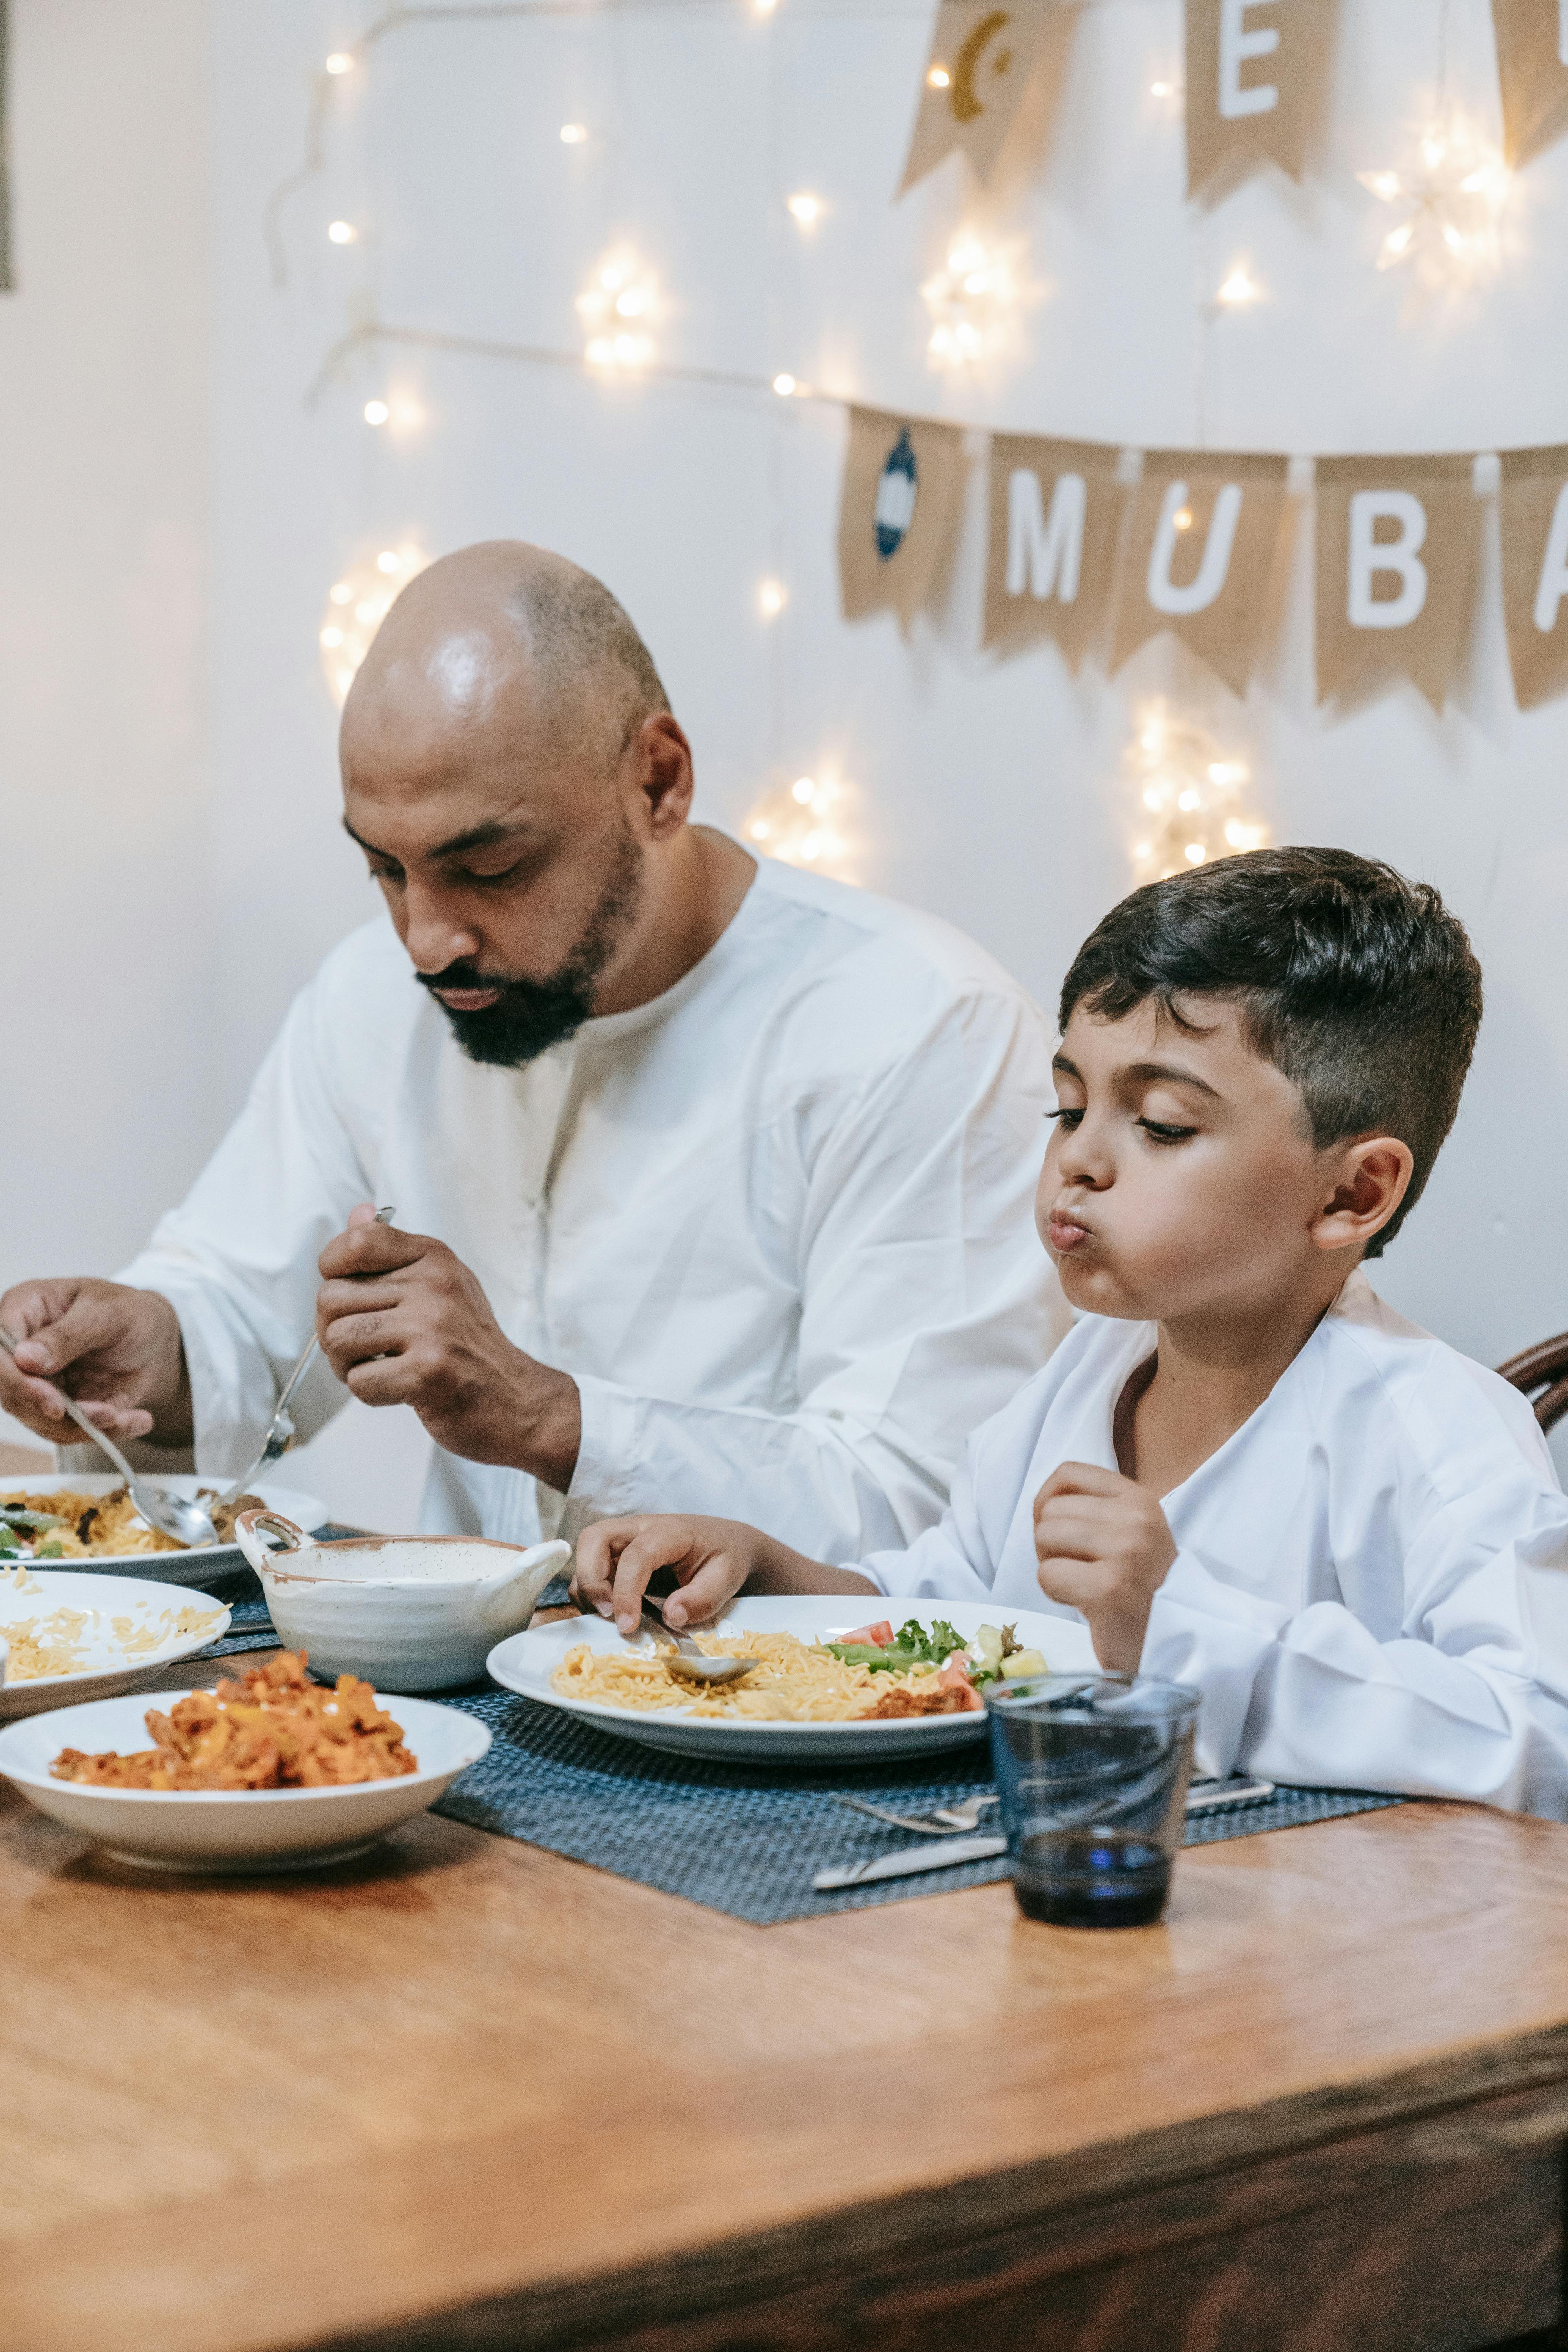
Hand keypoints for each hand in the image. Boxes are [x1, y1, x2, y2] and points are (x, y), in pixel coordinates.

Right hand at [0, 1279, 189, 1445]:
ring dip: (84, 1427)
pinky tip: (134, 1419)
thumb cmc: (128, 1312)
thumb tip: (25, 1358)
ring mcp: (33, 1380)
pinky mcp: (52, 1406)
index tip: (56, 1405)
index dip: (19, 1383)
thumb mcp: (107, 1314)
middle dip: (59, 1414)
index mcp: (23, 1309)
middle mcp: (19, 1348)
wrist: (154, 1338)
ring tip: (125, 1414)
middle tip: (108, 1414)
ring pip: (38, 1419)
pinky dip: (101, 1432)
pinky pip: (65, 1431)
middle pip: (12, 1393)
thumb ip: (66, 1336)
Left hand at [314, 1205, 580, 1487]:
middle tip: (363, 1348)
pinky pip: (358, 1380)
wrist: (517, 1400)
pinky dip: (370, 1393)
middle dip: (333, 1330)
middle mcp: (433, 1286)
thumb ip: (394, 1252)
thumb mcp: (441, 1285)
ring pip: (337, 1338)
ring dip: (346, 1365)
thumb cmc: (470, 1346)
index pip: (357, 1241)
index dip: (333, 1271)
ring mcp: (431, 1328)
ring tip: (377, 1368)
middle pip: (331, 1298)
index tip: (351, 1296)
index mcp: (433, 1259)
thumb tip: (358, 1212)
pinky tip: (398, 1389)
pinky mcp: (427, 1372)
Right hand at [573, 1515, 775, 1635]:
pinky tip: (612, 1612)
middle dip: (591, 1578)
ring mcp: (626, 1540)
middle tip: (607, 1614)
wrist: (727, 1544)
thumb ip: (703, 1598)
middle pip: (594, 1538)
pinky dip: (591, 1592)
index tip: (627, 1626)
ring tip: (610, 1617)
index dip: (626, 1591)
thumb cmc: (726, 1558)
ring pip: (586, 1553)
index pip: (637, 1555)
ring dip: (588, 1588)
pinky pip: (591, 1569)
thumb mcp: (727, 1578)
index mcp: (670, 1531)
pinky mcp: (618, 1555)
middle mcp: (640, 1529)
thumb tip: (671, 1616)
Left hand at [1033, 1461, 1176, 1672]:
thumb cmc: (1144, 1588)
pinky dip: (1056, 1592)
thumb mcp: (1133, 1533)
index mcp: (1140, 1500)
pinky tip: (1083, 1603)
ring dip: (1052, 1565)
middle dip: (1050, 1542)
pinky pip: (1049, 1574)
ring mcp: (1125, 1553)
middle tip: (1076, 1568)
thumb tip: (1043, 1502)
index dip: (1047, 1499)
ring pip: (1045, 1537)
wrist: (1179, 1640)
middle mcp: (1136, 1520)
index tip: (1056, 1527)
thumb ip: (1098, 1510)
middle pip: (1050, 1510)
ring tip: (1080, 1584)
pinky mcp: (1108, 1589)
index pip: (1069, 1473)